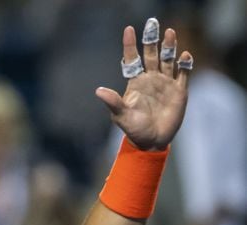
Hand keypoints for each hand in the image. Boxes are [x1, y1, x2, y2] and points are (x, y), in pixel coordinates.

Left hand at [96, 21, 191, 150]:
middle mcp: (150, 79)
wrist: (152, 141)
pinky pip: (183, 73)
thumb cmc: (134, 129)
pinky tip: (185, 55)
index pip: (132, 59)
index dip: (130, 45)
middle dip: (152, 39)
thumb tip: (98, 91)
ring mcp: (165, 83)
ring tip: (169, 32)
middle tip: (152, 22)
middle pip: (151, 54)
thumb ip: (113, 102)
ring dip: (169, 47)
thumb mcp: (121, 116)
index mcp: (135, 82)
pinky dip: (185, 64)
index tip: (128, 30)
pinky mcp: (179, 91)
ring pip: (168, 60)